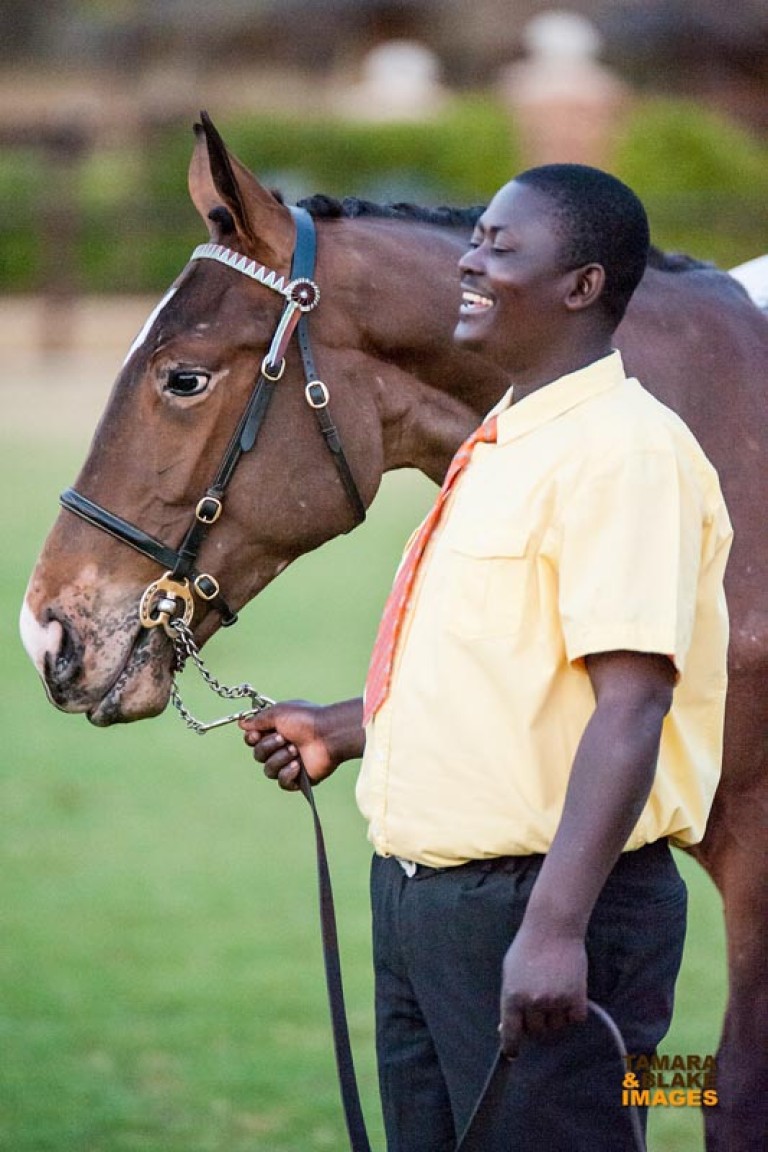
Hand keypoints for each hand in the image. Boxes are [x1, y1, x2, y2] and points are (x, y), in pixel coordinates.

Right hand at [240, 697, 363, 790]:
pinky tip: (298, 765)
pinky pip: (282, 782)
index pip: (252, 740)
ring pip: (268, 770)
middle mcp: (280, 747)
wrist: (328, 734)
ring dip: (280, 758)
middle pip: (257, 755)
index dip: (252, 738)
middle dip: (269, 746)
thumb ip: (258, 720)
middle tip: (285, 738)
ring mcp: (289, 763)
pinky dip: (288, 773)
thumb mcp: (278, 713)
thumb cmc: (305, 719)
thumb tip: (242, 724)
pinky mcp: (299, 778)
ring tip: (295, 750)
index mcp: (275, 731)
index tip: (257, 733)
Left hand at [499, 923, 587, 1058]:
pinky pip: (576, 1019)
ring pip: (557, 1027)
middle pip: (536, 1032)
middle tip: (539, 1007)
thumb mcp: (510, 972)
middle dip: (536, 1024)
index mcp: (512, 997)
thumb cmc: (528, 947)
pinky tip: (569, 995)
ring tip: (554, 994)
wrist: (553, 928)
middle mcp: (533, 1003)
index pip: (511, 1034)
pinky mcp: (576, 998)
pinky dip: (574, 1012)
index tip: (513, 1054)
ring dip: (556, 1017)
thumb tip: (508, 1025)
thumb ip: (509, 999)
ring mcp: (555, 1002)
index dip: (512, 1047)